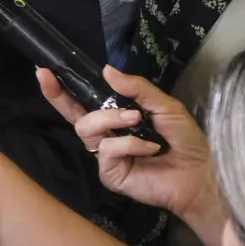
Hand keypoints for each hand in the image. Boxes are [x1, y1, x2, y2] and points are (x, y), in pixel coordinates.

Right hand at [37, 66, 217, 222]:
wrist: (201, 174)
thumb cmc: (186, 141)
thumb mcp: (165, 106)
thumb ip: (137, 89)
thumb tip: (106, 70)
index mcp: (115, 118)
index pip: (81, 103)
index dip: (60, 90)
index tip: (43, 72)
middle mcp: (105, 136)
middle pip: (74, 115)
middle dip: (65, 98)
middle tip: (58, 80)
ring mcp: (105, 156)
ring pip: (86, 129)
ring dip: (110, 119)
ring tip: (136, 120)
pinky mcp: (109, 173)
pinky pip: (108, 150)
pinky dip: (130, 144)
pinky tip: (150, 148)